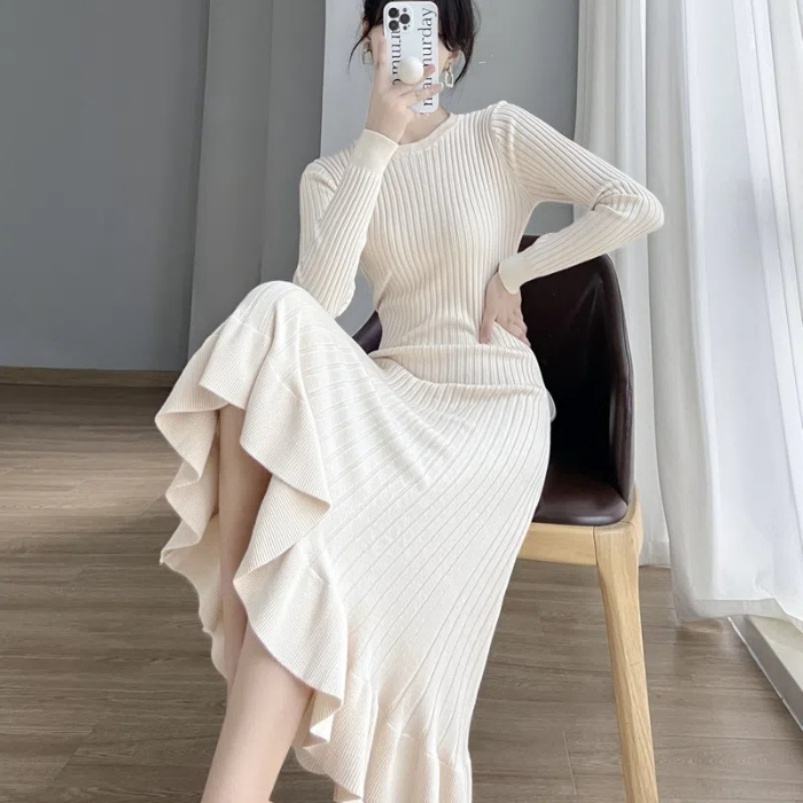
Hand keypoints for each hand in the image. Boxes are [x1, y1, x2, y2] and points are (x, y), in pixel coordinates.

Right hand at [364, 26, 442, 142]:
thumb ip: (389, 91)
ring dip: (429, 90)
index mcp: (378, 89)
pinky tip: (427, 111)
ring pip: (417, 94)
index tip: (384, 39)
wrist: (377, 138)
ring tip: (439, 86)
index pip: (380, 67)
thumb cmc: (377, 120)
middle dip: (422, 74)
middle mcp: (387, 94)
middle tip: (432, 67)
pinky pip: (417, 110)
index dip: (382, 52)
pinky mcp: (404, 115)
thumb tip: (404, 82)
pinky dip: (422, 111)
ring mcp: (396, 105)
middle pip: (408, 80)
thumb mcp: (378, 101)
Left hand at [479, 271, 529, 344]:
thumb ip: (487, 327)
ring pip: (520, 320)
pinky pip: (518, 310)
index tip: (526, 349)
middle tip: (527, 344)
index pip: (515, 334)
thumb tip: (484, 342)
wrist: (507, 276)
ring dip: (522, 328)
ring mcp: (514, 308)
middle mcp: (512, 316)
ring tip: (524, 333)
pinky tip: (518, 316)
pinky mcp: (515, 299)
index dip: (521, 342)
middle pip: (520, 329)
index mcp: (506, 320)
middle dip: (523, 337)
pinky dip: (520, 316)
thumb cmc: (496, 293)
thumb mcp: (489, 311)